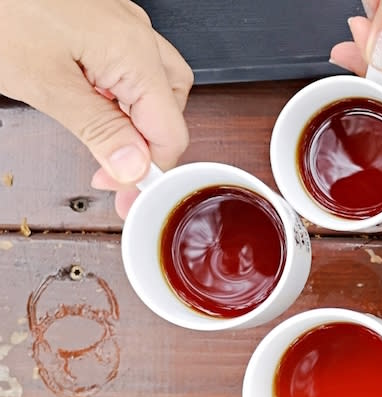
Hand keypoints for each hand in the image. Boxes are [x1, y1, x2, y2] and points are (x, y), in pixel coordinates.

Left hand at [0, 0, 192, 218]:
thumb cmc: (3, 9)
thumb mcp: (44, 83)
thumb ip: (98, 128)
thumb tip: (134, 167)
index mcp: (134, 53)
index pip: (170, 132)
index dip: (150, 173)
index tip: (126, 198)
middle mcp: (137, 35)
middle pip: (170, 108)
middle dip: (149, 145)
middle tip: (115, 172)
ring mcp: (122, 24)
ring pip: (155, 86)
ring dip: (137, 119)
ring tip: (101, 136)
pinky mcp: (103, 20)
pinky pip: (131, 65)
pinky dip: (121, 93)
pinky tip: (92, 101)